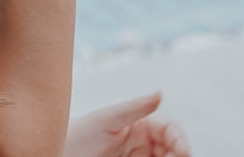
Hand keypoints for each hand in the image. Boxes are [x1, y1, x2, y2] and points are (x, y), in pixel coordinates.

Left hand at [65, 93, 190, 156]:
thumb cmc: (79, 134)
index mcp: (141, 124)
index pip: (169, 129)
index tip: (183, 152)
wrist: (60, 153)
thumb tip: (160, 93)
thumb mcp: (106, 119)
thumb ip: (133, 108)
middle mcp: (145, 143)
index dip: (179, 139)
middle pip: (174, 148)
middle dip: (178, 154)